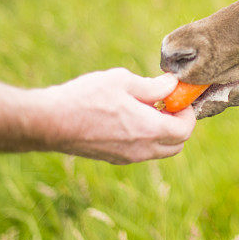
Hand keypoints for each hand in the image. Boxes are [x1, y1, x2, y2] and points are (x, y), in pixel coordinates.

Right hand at [36, 68, 195, 163]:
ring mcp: (126, 157)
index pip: (185, 130)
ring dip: (162, 132)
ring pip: (159, 150)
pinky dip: (146, 137)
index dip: (188, 113)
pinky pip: (142, 152)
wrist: (50, 122)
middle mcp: (141, 149)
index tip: (179, 97)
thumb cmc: (85, 97)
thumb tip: (172, 85)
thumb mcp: (122, 81)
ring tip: (146, 107)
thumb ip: (152, 85)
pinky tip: (129, 117)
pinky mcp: (113, 158)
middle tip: (167, 103)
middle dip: (179, 124)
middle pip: (176, 144)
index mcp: (148, 129)